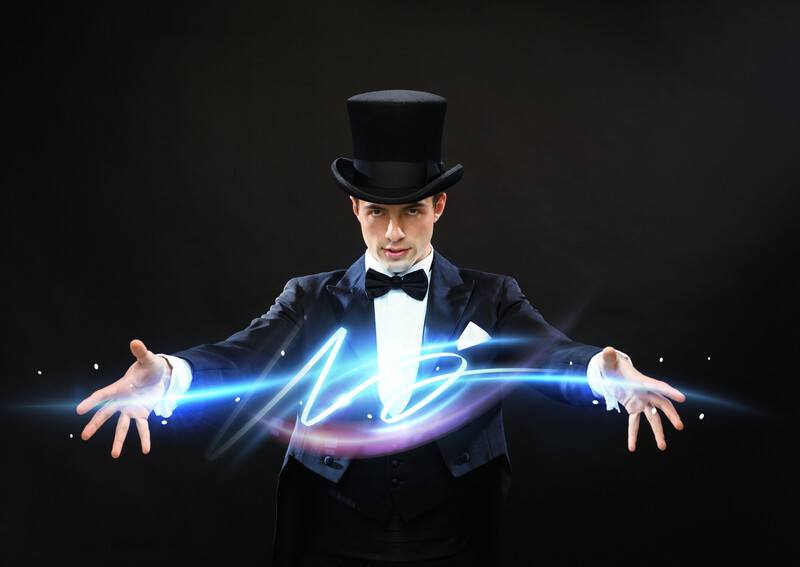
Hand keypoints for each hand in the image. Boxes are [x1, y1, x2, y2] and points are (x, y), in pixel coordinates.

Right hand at [76, 339, 171, 457]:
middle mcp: (122, 401)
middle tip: (84, 436)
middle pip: (105, 414)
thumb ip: (141, 352)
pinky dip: (145, 439)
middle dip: (95, 425)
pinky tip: (145, 450)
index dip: (91, 402)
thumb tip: (135, 341)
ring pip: (121, 427)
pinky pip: (143, 428)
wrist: (159, 376)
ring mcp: (130, 409)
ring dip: (118, 441)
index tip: (78, 409)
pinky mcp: (141, 414)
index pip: (102, 395)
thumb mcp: (148, 359)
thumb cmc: (150, 366)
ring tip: (114, 455)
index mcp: (120, 388)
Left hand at [599, 346, 685, 451]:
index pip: (657, 386)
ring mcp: (641, 401)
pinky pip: (635, 424)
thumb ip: (608, 357)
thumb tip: (607, 350)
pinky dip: (633, 435)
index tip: (682, 398)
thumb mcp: (607, 361)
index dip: (669, 392)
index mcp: (641, 381)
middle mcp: (645, 393)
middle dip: (671, 415)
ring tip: (662, 447)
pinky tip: (632, 447)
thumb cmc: (611, 365)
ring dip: (658, 432)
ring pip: (653, 418)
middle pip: (662, 405)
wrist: (610, 372)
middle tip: (680, 426)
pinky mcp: (633, 408)